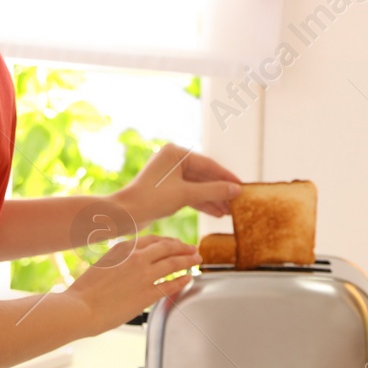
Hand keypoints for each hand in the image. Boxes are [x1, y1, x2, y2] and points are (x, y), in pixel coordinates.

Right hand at [66, 234, 199, 331]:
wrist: (79, 308)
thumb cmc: (85, 292)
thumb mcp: (103, 265)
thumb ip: (120, 261)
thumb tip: (129, 263)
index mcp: (123, 248)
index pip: (152, 239)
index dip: (167, 241)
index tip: (175, 243)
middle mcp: (136, 257)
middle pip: (167, 247)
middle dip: (183, 247)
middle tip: (193, 249)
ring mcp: (143, 275)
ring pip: (173, 263)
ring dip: (188, 260)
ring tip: (197, 260)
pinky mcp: (147, 294)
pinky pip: (171, 284)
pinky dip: (182, 280)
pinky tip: (188, 278)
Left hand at [118, 142, 242, 224]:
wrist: (125, 215)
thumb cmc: (151, 199)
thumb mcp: (186, 194)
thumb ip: (213, 191)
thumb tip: (236, 190)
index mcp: (175, 153)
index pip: (208, 164)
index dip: (227, 177)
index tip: (242, 187)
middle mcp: (172, 160)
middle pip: (204, 176)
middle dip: (220, 191)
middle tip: (238, 202)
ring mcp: (169, 175)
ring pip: (198, 186)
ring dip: (213, 199)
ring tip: (229, 211)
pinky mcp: (167, 189)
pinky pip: (190, 194)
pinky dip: (202, 203)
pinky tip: (216, 212)